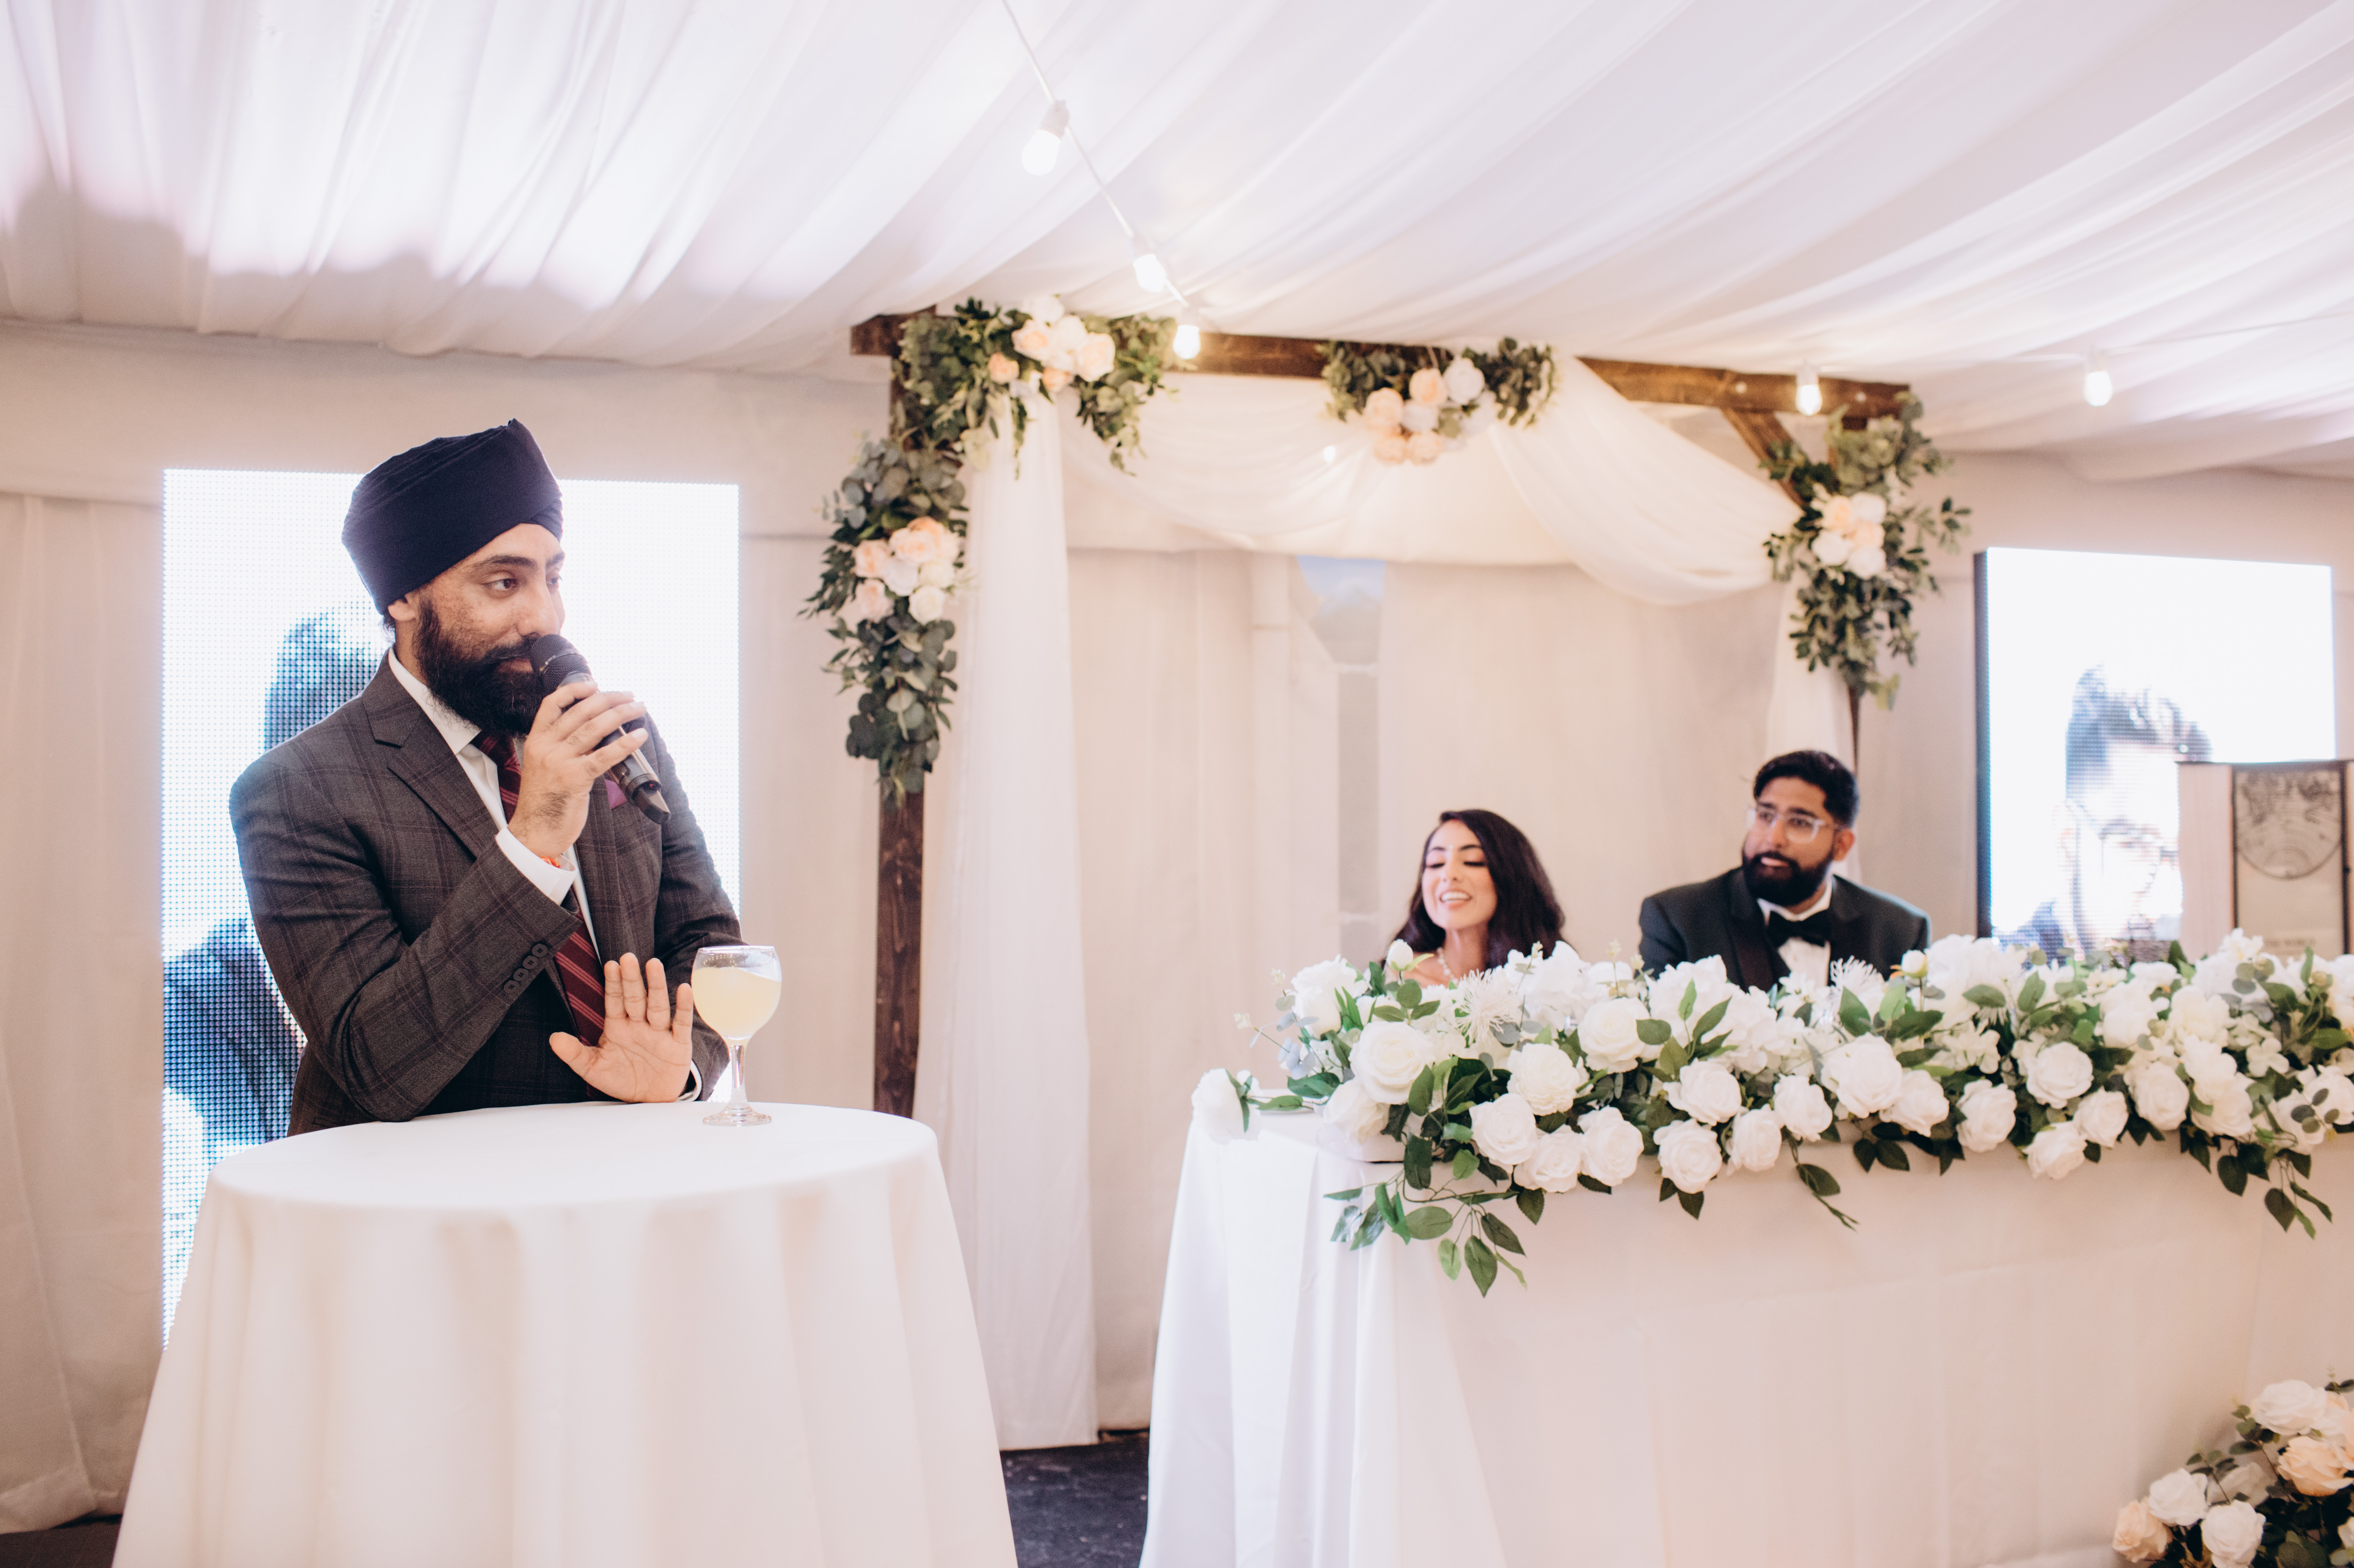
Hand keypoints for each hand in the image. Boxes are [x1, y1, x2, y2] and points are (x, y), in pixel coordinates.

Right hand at [510, 680, 647, 861]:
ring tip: (639, 708)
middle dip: (609, 699)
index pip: (552, 704)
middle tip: (630, 695)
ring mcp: (558, 762)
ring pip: (593, 729)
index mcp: (536, 741)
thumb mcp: (545, 767)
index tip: (595, 684)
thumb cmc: (544, 802)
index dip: (574, 690)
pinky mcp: (574, 779)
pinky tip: (639, 736)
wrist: (534, 833)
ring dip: (621, 714)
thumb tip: (596, 733)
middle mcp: (545, 747)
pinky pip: (603, 756)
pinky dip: (624, 744)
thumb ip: (562, 749)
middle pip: (580, 712)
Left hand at [548, 954, 695, 1102]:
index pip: (614, 1000)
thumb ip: (574, 1054)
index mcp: (618, 1026)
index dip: (613, 983)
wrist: (650, 1100)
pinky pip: (681, 1023)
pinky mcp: (678, 1044)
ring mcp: (659, 1032)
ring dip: (656, 986)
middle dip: (631, 979)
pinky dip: (684, 1007)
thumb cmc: (622, 1079)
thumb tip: (553, 1038)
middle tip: (628, 957)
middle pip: (635, 998)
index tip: (610, 965)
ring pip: (658, 1005)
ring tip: (653, 965)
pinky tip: (684, 989)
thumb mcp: (593, 1069)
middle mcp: (639, 1025)